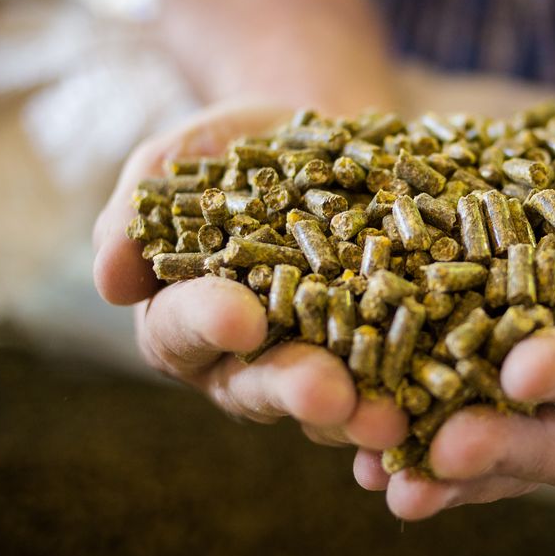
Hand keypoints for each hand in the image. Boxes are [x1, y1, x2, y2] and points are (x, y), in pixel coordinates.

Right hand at [92, 102, 407, 450]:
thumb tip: (109, 278)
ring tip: (392, 415)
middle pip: (261, 385)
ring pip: (334, 401)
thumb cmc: (233, 150)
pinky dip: (420, 395)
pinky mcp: (383, 356)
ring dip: (362, 412)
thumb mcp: (179, 160)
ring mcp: (319, 363)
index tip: (240, 316)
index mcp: (183, 318)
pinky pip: (398, 383)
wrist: (322, 140)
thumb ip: (138, 213)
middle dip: (293, 388)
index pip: (184, 327)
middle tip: (325, 391)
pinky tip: (445, 399)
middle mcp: (246, 359)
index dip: (210, 323)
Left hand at [352, 99, 554, 519]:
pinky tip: (356, 459)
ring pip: (504, 452)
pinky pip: (446, 424)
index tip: (524, 368)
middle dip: (507, 446)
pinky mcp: (478, 385)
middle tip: (443, 448)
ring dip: (447, 471)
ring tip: (386, 478)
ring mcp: (542, 400)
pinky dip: (407, 443)